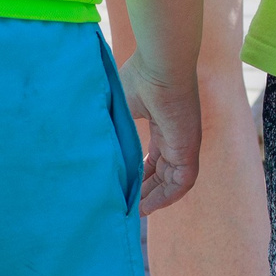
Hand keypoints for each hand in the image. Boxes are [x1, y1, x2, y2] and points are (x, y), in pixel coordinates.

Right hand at [116, 50, 200, 214]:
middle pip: (164, 171)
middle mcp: (176, 134)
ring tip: (134, 212)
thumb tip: (85, 145)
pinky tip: (147, 207)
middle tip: (127, 207)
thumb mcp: (119, 109)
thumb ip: (110, 128)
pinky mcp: (189, 145)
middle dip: (146, 190)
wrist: (160, 63)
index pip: (155, 156)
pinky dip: (168, 196)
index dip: (140, 175)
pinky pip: (184, 181)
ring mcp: (185, 140)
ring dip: (155, 197)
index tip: (123, 189)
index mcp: (162, 124)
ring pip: (174, 180)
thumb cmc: (139, 77)